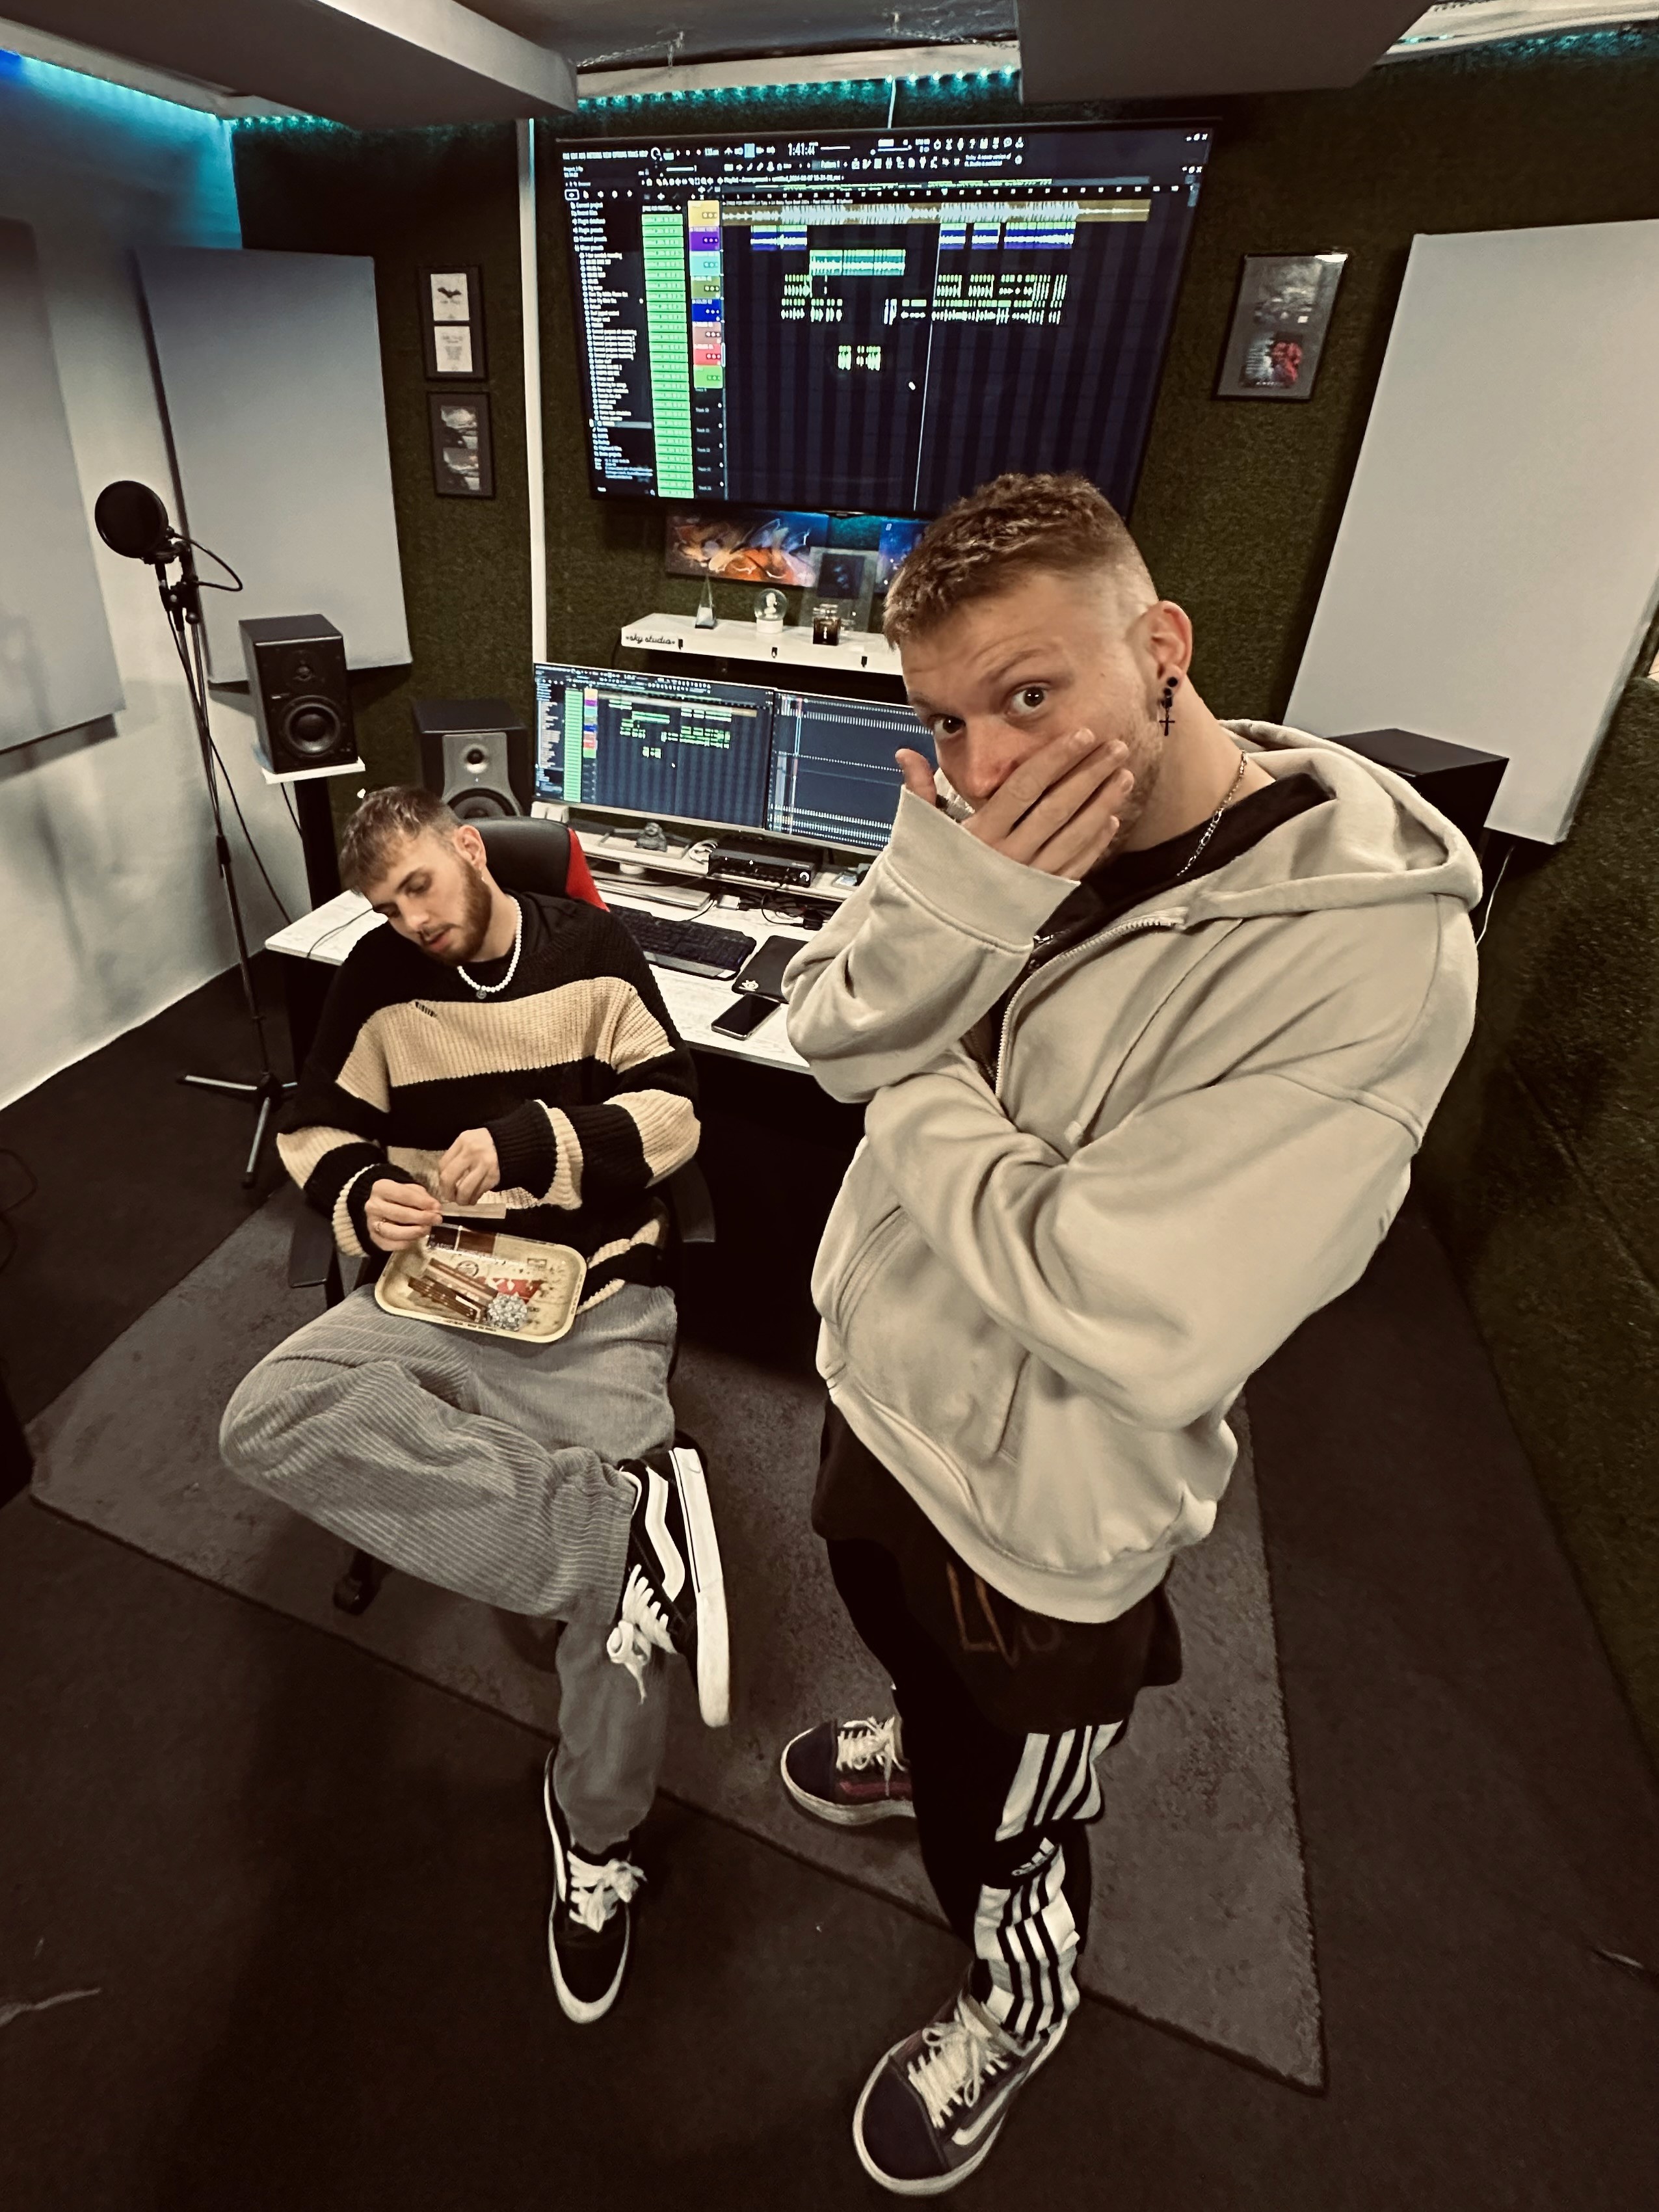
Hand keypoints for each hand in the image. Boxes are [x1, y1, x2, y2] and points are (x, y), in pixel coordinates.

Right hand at [364, 1177, 441, 1253]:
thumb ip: (423, 1197)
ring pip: (393, 1232)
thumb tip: (435, 1208)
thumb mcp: (411, 1190)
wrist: (382, 1206)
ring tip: (427, 1229)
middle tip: (437, 1220)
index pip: (403, 1195)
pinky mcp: (373, 1237)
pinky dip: (404, 1243)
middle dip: (421, 1218)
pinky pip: (389, 1244)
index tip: (437, 1207)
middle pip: (399, 1214)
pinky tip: (415, 1238)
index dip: (422, 1202)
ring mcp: (371, 1223)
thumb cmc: (400, 1196)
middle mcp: (373, 1206)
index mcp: (381, 1188)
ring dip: (414, 1232)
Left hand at [438, 1128, 500, 1206]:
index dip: (442, 1179)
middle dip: (447, 1192)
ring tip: (462, 1201)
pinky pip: (479, 1191)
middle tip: (449, 1197)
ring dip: (461, 1199)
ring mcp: (484, 1165)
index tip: (444, 1185)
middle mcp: (472, 1152)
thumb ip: (458, 1155)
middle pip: (449, 1178)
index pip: (443, 1165)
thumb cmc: (487, 1144)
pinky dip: (474, 1198)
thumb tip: (446, 1179)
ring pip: (464, 1189)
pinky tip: (473, 1198)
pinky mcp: (494, 1176)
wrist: (513, 1144)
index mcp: (463, 1141)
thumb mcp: (470, 1141)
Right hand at [896, 727, 1132, 877]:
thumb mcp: (921, 834)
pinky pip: (1075, 866)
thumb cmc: (930, 879)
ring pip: (1073, 835)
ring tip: (1122, 776)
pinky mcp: (1042, 896)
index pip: (1024, 787)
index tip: (1081, 735)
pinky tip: (1110, 819)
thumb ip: (921, 792)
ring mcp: (1029, 877)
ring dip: (1102, 804)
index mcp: (980, 835)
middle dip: (1089, 774)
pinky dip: (1095, 843)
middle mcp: (1008, 855)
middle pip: (1057, 807)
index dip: (1055, 759)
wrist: (937, 934)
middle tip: (1117, 747)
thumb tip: (905, 754)